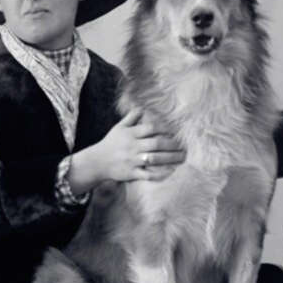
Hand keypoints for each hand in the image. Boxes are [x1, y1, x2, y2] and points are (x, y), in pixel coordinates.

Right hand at [67, 109, 184, 193]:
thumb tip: (142, 108)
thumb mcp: (118, 128)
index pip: (151, 128)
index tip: (177, 132)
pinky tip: (171, 172)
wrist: (96, 162)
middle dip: (173, 145)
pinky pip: (148, 175)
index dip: (166, 129)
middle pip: (156, 144)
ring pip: (155, 159)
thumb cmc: (110, 143)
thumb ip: (131, 117)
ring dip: (170, 159)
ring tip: (182, 157)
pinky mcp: (131, 173)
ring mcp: (132, 160)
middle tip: (185, 146)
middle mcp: (133, 146)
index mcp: (131, 134)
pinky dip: (160, 174)